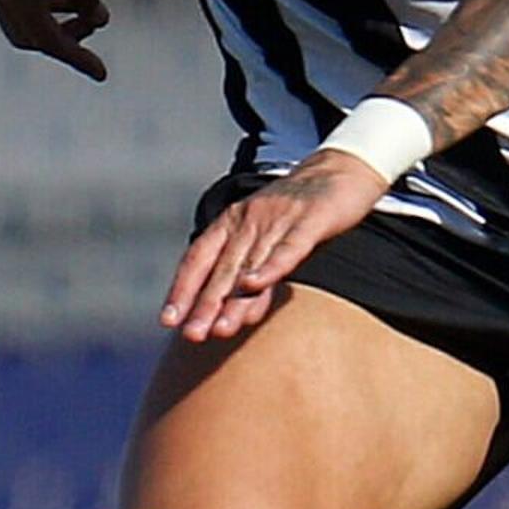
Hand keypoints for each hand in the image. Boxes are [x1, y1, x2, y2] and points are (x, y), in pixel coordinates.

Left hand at [160, 153, 389, 342]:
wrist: (340, 173)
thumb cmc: (296, 215)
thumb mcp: (264, 238)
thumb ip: (246, 275)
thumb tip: (226, 319)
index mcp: (230, 222)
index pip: (198, 258)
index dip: (182, 289)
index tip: (168, 320)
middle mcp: (248, 220)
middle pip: (222, 268)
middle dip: (205, 304)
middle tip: (192, 336)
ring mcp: (278, 219)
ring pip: (251, 264)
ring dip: (234, 299)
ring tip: (220, 329)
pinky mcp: (310, 221)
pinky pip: (288, 249)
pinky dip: (270, 267)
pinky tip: (254, 285)